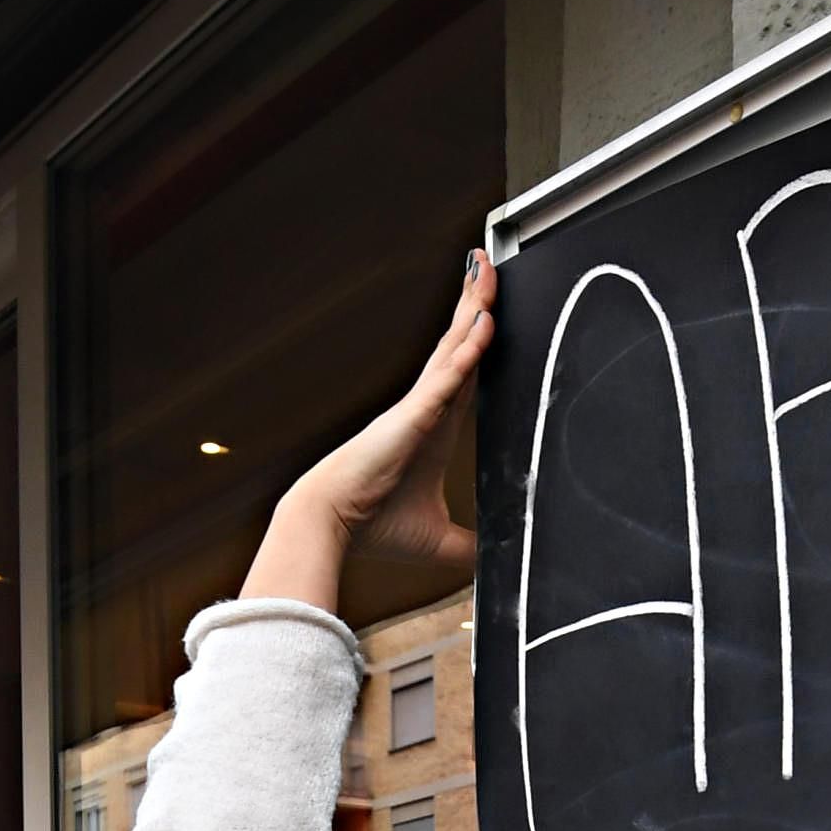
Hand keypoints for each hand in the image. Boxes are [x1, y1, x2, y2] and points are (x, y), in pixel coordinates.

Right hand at [243, 251, 497, 613]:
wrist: (333, 526)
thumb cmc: (375, 527)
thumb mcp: (440, 541)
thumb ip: (470, 546)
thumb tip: (496, 563)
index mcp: (435, 427)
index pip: (464, 373)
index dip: (478, 339)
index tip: (491, 310)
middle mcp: (428, 408)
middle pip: (459, 345)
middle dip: (475, 304)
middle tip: (490, 267)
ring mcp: (419, 407)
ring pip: (454, 348)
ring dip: (474, 309)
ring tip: (489, 271)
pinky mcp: (413, 417)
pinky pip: (447, 376)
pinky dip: (468, 350)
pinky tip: (485, 323)